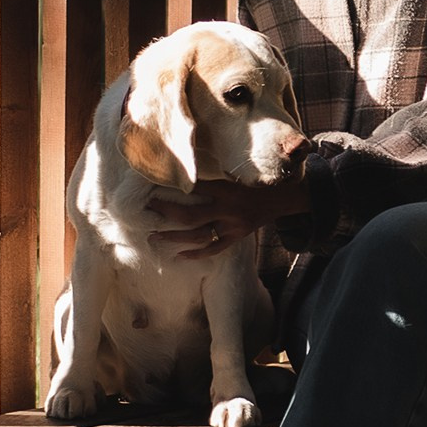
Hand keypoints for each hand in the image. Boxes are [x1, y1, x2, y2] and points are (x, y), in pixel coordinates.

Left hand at [154, 171, 300, 260]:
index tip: (155, 186)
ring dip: (174, 237)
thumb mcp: (232, 176)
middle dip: (167, 213)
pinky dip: (196, 254)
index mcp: (226, 189)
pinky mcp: (235, 238)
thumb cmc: (249, 185)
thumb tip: (183, 170)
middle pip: (192, 216)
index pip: (197, 188)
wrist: (277, 201)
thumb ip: (210, 176)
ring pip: (199, 236)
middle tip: (149, 209)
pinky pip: (213, 249)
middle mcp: (228, 209)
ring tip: (154, 236)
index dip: (175, 187)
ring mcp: (231, 227)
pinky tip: (179, 255)